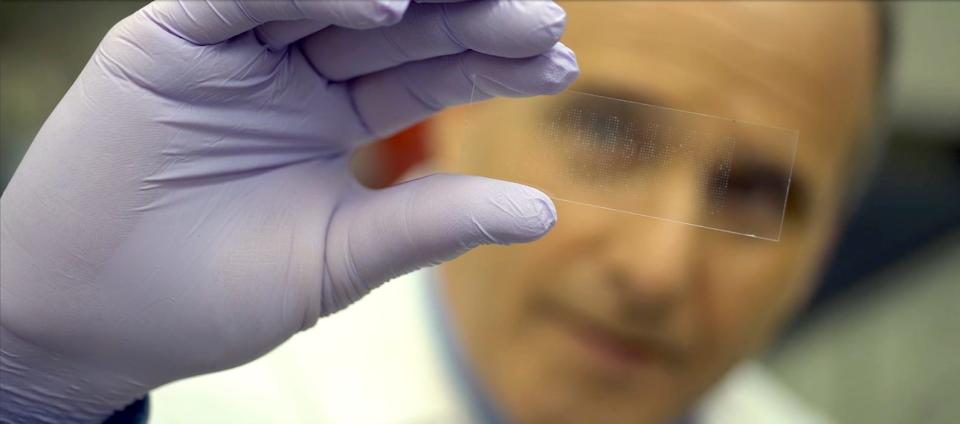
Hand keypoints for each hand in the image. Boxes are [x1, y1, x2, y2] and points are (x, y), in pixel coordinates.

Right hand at [0, 0, 576, 420]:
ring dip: (415, 0)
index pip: (426, 74)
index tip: (560, 65)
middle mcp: (290, 71)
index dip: (492, 65)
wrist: (97, 322)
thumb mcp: (342, 256)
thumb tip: (546, 211)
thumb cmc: (214, 294)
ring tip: (499, 8)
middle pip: (396, 27)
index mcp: (329, 117)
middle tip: (544, 21)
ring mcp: (235, 49)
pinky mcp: (171, 39)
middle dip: (471, 22)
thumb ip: (431, 222)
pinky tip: (388, 5)